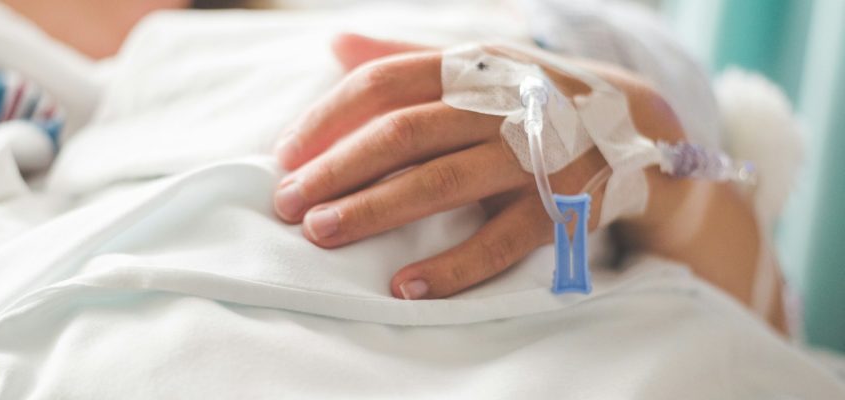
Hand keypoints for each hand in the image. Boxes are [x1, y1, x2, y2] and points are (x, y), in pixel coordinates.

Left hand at [272, 34, 670, 299]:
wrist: (635, 123)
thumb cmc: (529, 96)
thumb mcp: (475, 65)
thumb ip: (405, 57)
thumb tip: (335, 45)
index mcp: (469, 68)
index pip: (385, 83)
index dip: (328, 117)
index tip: (284, 154)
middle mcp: (498, 104)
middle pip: (404, 133)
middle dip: (337, 168)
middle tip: (288, 202)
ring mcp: (533, 154)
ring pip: (443, 182)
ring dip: (377, 210)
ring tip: (323, 234)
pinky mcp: (563, 204)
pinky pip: (502, 240)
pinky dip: (454, 265)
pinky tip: (406, 285)